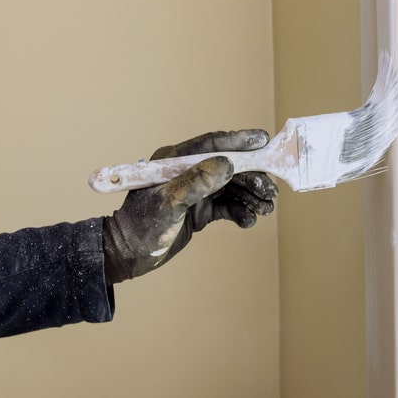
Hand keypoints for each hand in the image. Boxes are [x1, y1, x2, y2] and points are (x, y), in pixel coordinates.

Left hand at [101, 129, 278, 283]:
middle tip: (270, 190)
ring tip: (266, 208)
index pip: (212, 144)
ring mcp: (196, 191)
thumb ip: (196, 182)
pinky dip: (241, 212)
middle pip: (229, 167)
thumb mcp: (168, 202)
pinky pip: (227, 207)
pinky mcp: (200, 210)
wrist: (127, 256)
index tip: (262, 141)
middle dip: (252, 177)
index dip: (238, 142)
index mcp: (176, 160)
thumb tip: (227, 164)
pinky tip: (249, 220)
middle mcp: (188, 172)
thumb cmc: (140, 226)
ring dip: (251, 196)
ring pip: (232, 187)